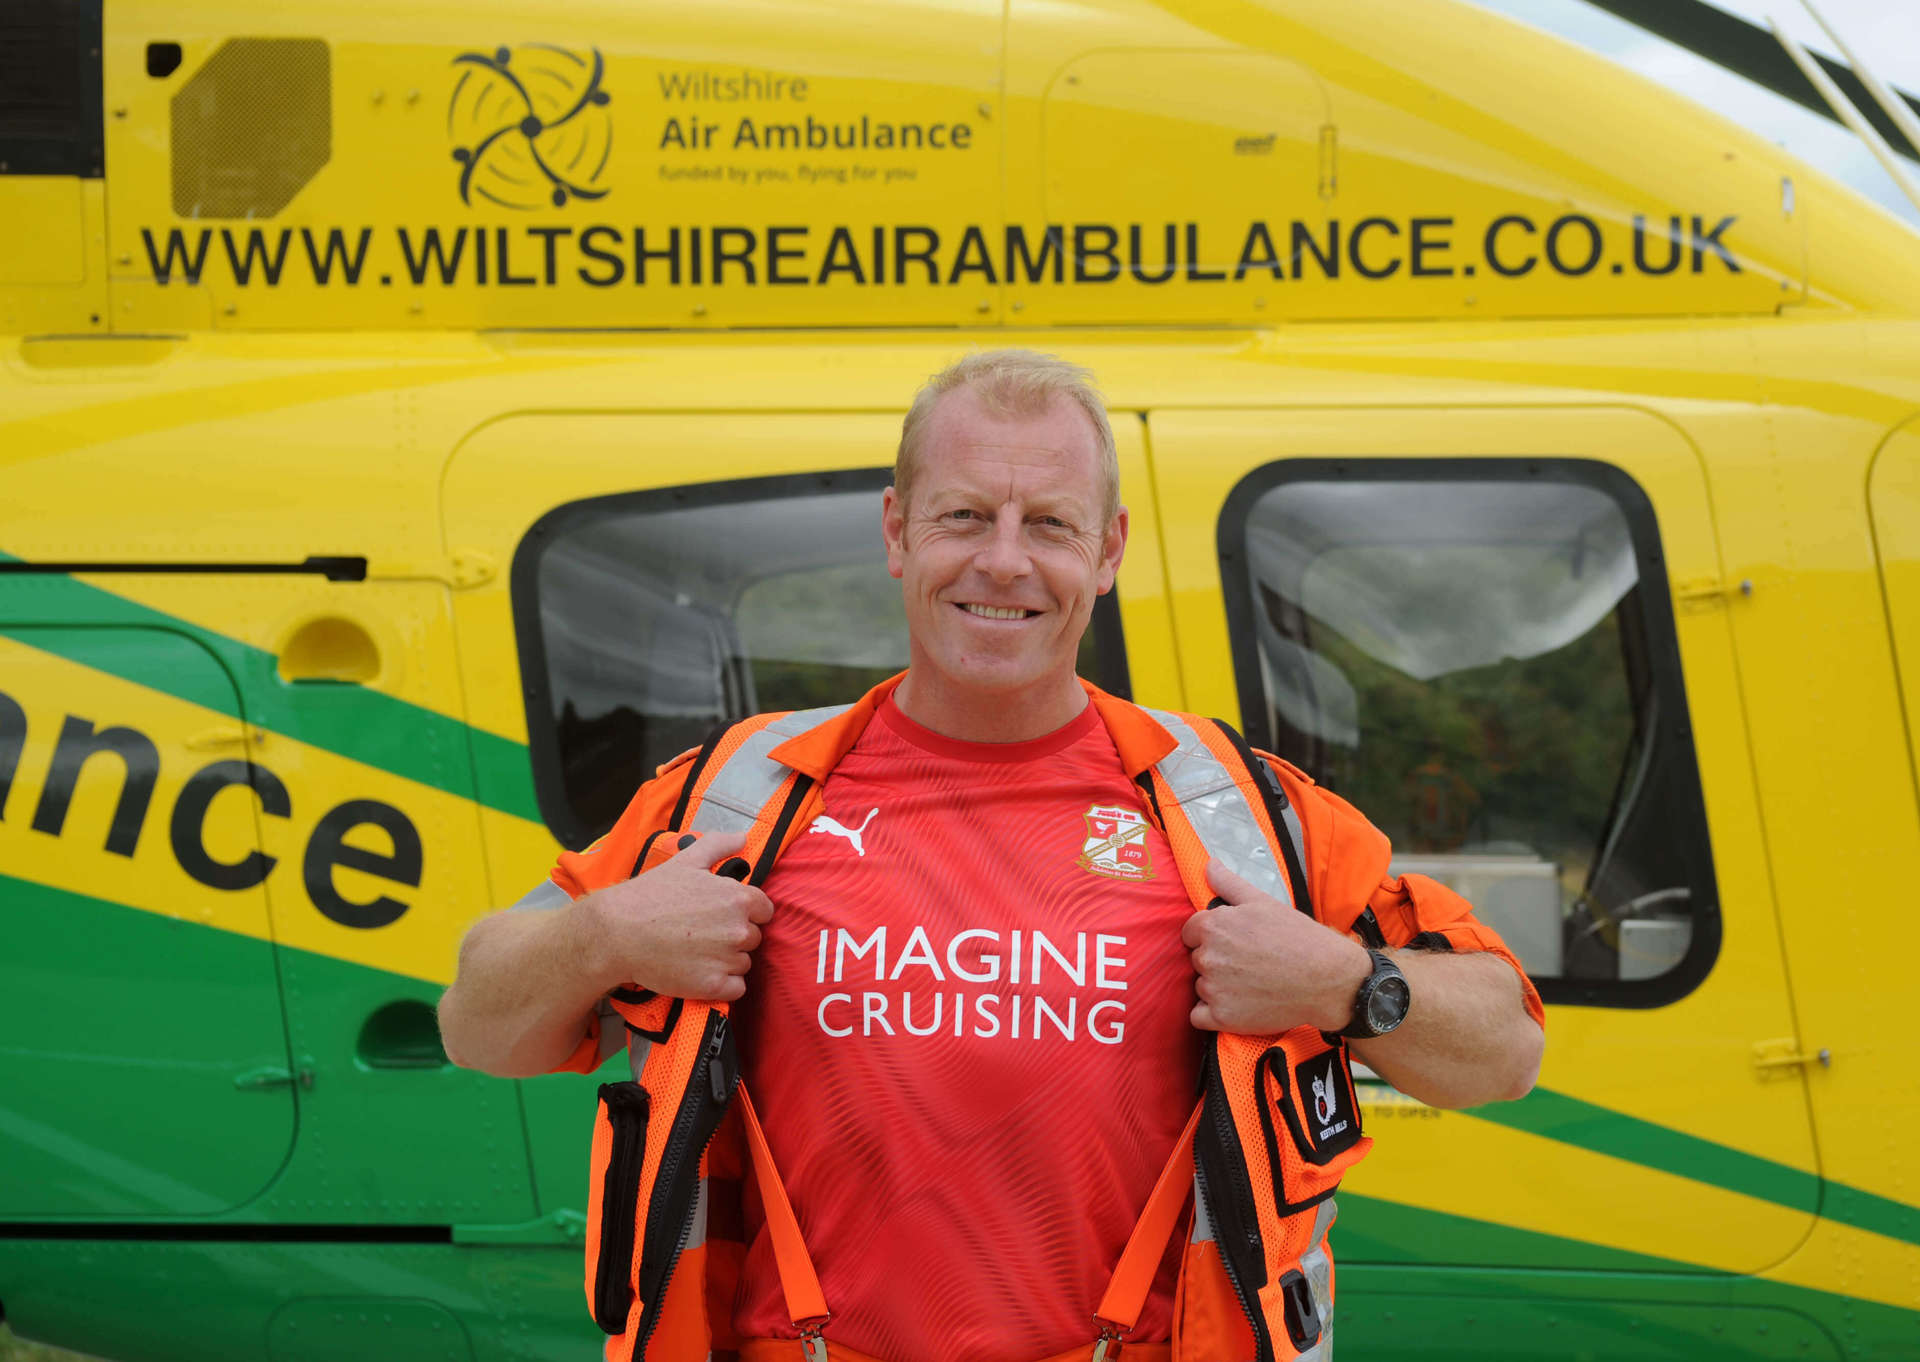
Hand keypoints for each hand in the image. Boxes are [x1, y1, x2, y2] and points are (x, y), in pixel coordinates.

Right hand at [571, 830, 775, 1002]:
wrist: (617, 932)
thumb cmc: (650, 895)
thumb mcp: (686, 861)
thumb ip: (719, 846)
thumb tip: (744, 837)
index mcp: (737, 898)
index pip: (764, 910)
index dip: (745, 913)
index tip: (721, 916)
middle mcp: (738, 929)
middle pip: (753, 937)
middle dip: (733, 936)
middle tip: (702, 933)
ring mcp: (726, 960)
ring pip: (743, 963)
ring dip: (727, 960)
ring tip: (695, 952)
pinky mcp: (713, 986)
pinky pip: (736, 988)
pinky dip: (723, 984)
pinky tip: (700, 972)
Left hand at [1182, 859, 1371, 1033]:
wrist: (1327, 979)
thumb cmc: (1298, 938)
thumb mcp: (1264, 902)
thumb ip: (1229, 884)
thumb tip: (1209, 864)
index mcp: (1214, 926)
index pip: (1191, 932)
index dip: (1211, 937)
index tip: (1234, 944)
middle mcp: (1208, 957)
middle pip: (1197, 959)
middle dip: (1217, 961)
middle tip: (1248, 963)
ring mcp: (1214, 989)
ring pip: (1201, 987)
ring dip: (1217, 987)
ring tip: (1251, 983)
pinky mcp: (1222, 1017)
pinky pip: (1199, 1017)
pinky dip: (1212, 1013)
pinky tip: (1236, 1005)